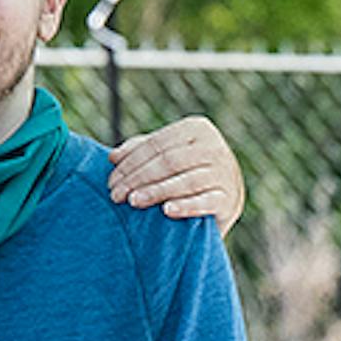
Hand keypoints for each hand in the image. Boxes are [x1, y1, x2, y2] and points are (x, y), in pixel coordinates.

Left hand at [105, 116, 244, 229]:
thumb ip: (141, 152)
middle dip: (138, 178)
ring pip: (185, 181)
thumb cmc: (186, 173)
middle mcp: (214, 147)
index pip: (157, 144)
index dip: (131, 163)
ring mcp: (224, 173)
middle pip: (168, 161)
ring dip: (156, 192)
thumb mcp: (166, 156)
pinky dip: (186, 206)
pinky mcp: (229, 199)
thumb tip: (113, 157)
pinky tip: (167, 211)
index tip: (111, 181)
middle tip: (116, 195)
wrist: (223, 199)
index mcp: (197, 128)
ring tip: (133, 201)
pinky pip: (205, 202)